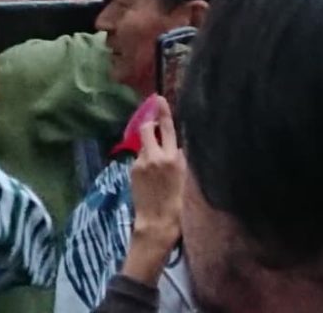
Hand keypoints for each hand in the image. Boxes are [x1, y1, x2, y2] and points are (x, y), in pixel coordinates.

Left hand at [122, 100, 184, 283]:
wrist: (157, 223)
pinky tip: (151, 174)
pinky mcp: (133, 170)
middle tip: (155, 113)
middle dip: (151, 121)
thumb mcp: (188, 181)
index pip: (168, 129)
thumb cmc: (179, 207)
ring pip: (143, 144)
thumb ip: (182, 161)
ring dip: (148, 144)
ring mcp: (142, 163)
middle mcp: (156, 157)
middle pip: (148, 129)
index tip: (159, 98)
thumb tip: (178, 149)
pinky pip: (140, 158)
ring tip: (156, 158)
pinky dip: (145, 159)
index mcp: (173, 159)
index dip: (164, 112)